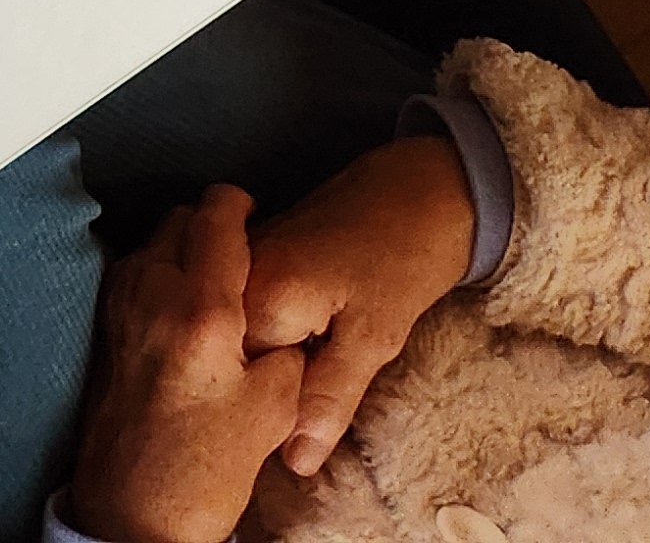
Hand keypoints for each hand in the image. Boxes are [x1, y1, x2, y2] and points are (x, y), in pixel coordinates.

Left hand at [66, 188, 307, 542]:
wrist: (134, 511)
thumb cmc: (205, 468)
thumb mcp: (271, 412)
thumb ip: (284, 356)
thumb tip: (278, 328)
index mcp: (199, 309)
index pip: (215, 219)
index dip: (237, 204)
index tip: (252, 209)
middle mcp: (150, 294)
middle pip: (179, 220)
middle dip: (211, 224)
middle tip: (243, 248)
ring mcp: (121, 308)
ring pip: (153, 243)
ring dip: (183, 247)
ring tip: (219, 283)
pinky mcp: (106, 329)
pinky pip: (135, 273)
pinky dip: (161, 273)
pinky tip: (185, 309)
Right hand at [242, 133, 478, 475]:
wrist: (421, 187)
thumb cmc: (404, 259)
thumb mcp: (374, 338)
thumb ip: (329, 399)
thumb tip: (296, 463)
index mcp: (257, 298)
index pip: (235, 382)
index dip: (263, 413)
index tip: (290, 424)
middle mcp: (233, 275)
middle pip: (228, 356)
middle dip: (261, 384)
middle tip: (312, 384)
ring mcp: (241, 260)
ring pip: (236, 333)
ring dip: (264, 358)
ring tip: (313, 359)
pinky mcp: (255, 253)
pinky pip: (245, 307)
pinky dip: (268, 331)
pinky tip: (304, 336)